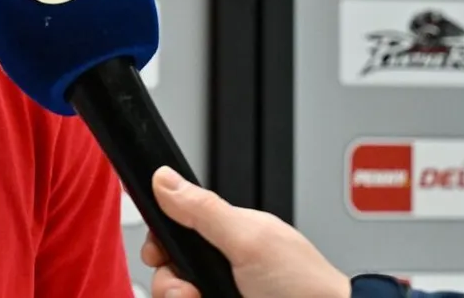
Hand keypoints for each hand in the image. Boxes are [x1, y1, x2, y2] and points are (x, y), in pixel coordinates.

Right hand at [139, 166, 351, 297]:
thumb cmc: (306, 289)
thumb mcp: (250, 241)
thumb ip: (204, 210)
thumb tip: (164, 178)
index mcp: (232, 237)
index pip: (178, 232)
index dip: (161, 243)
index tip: (157, 253)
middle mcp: (226, 268)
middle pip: (172, 269)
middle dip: (169, 279)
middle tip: (187, 288)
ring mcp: (224, 292)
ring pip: (178, 294)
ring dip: (178, 297)